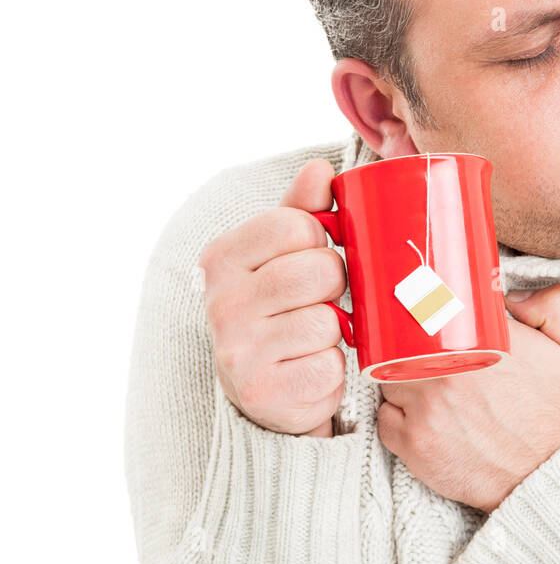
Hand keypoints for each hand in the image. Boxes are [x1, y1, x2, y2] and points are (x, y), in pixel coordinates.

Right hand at [197, 159, 347, 438]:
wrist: (267, 392)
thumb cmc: (281, 309)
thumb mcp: (284, 254)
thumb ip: (302, 210)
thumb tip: (320, 169)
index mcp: (222, 259)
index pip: (297, 225)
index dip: (320, 241)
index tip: (311, 257)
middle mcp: (220, 303)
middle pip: (319, 270)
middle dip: (334, 285)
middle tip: (319, 300)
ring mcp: (238, 352)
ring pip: (328, 320)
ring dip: (335, 329)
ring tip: (313, 336)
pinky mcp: (264, 393)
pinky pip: (330, 365)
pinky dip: (333, 368)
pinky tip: (311, 367)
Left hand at [377, 283, 559, 511]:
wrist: (544, 474)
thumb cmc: (555, 412)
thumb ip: (555, 303)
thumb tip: (509, 294)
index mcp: (486, 341)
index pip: (442, 302)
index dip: (436, 303)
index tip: (440, 310)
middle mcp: (450, 369)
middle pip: (405, 335)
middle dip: (414, 338)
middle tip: (431, 347)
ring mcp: (425, 405)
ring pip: (390, 373)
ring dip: (401, 374)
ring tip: (427, 380)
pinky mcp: (411, 440)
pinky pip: (384, 412)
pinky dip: (396, 410)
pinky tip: (420, 412)